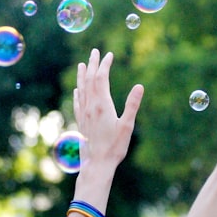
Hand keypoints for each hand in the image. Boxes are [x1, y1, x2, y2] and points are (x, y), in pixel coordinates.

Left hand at [73, 49, 143, 173]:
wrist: (96, 165)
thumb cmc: (114, 147)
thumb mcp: (127, 126)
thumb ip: (132, 105)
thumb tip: (140, 86)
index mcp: (102, 105)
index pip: (102, 78)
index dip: (105, 65)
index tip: (109, 54)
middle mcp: (91, 107)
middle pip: (90, 80)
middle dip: (92, 65)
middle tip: (95, 52)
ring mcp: (84, 114)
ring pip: (82, 90)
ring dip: (82, 76)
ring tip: (82, 65)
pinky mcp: (81, 123)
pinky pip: (78, 103)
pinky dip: (78, 93)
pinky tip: (77, 90)